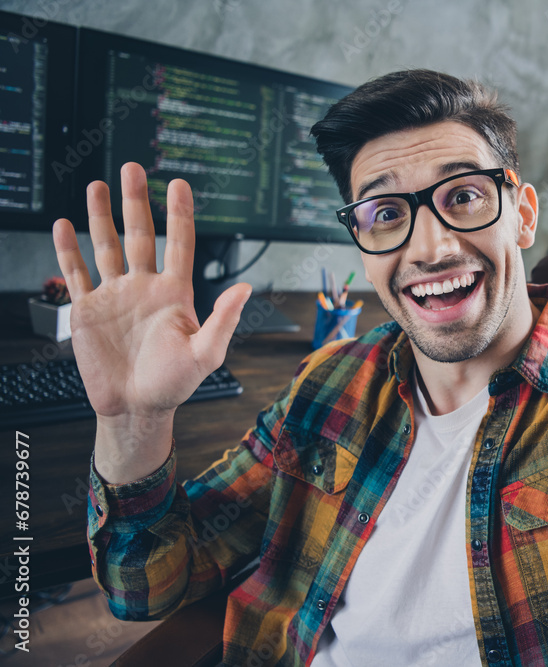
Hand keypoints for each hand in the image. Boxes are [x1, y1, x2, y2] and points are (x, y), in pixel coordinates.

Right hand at [52, 163, 249, 480]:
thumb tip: (245, 288)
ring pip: (107, 246)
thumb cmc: (175, 384)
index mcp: (175, 293)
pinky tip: (66, 225)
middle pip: (140, 234)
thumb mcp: (207, 353)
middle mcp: (145, 287)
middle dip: (135, 202)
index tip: (178, 184)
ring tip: (98, 185)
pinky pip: (77, 273)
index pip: (179, 243)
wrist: (136, 407)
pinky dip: (69, 250)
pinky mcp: (88, 310)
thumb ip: (224, 319)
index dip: (179, 214)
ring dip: (101, 216)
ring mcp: (116, 296)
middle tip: (133, 169)